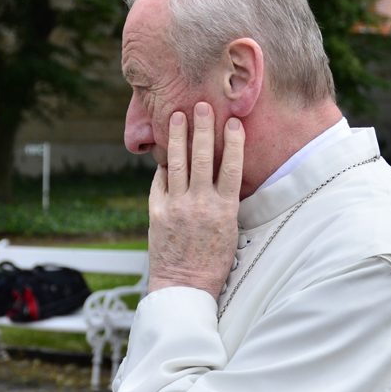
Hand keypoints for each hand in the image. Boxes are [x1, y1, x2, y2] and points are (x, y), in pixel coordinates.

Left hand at [147, 102, 244, 298]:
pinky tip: (164, 153)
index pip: (231, 167)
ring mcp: (176, 206)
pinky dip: (163, 166)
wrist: (184, 286)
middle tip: (202, 105)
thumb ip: (224, 203)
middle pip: (203, 157)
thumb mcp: (230, 232)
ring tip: (177, 116)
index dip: (233, 142)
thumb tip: (221, 177)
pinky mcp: (156, 211)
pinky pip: (160, 181)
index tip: (234, 122)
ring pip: (177, 163)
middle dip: (202, 128)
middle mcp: (200, 203)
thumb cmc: (212, 263)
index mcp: (224, 209)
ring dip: (177, 136)